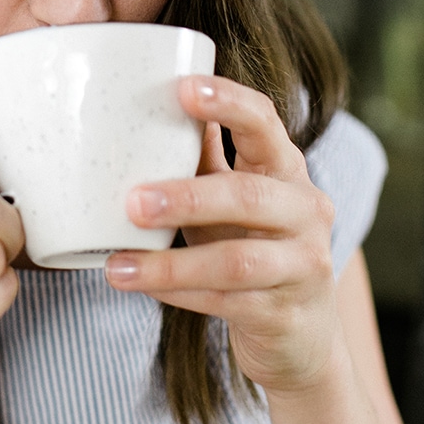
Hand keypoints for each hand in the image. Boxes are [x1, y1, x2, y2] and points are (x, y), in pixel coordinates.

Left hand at [105, 77, 337, 395]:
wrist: (303, 334)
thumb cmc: (254, 245)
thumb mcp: (232, 196)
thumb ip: (202, 156)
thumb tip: (152, 102)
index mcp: (287, 169)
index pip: (265, 123)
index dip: (227, 102)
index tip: (183, 88)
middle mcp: (306, 212)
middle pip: (248, 196)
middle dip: (187, 197)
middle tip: (131, 201)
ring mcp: (303, 265)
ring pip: (236, 262)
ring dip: (172, 264)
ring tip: (117, 266)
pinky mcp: (284, 313)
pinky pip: (226, 302)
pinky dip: (179, 295)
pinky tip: (141, 287)